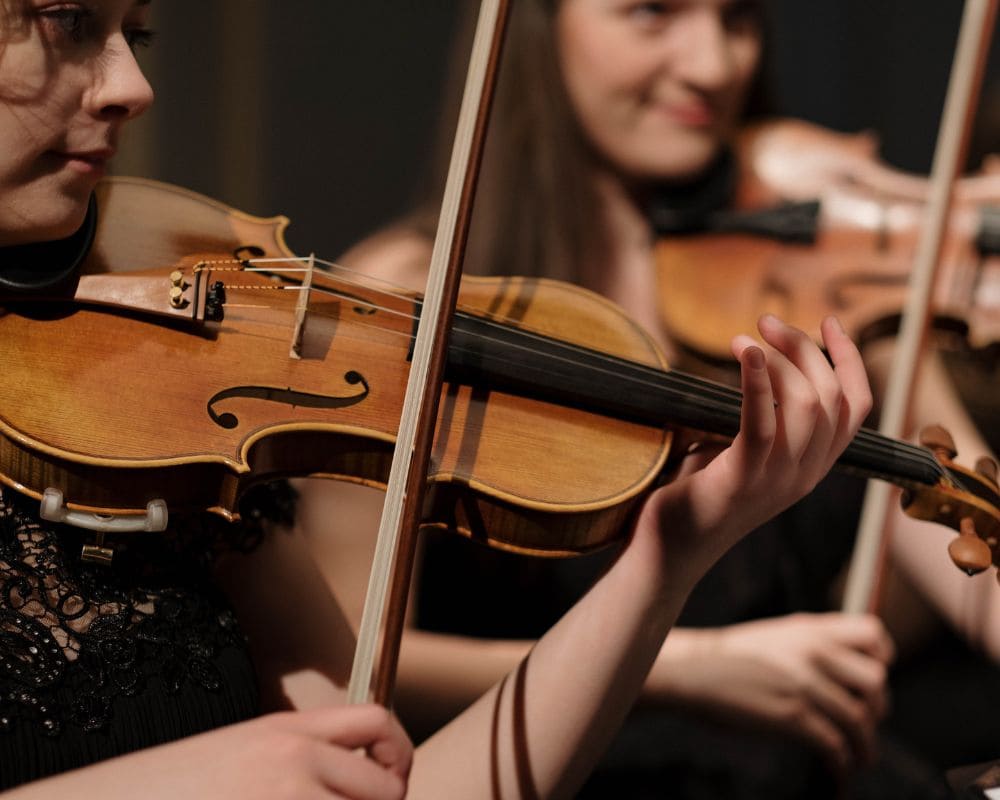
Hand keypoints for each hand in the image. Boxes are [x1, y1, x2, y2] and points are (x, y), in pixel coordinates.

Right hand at [9, 705, 411, 799]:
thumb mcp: (235, 757)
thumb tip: (350, 782)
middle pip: (386, 788)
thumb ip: (292, 760)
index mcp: (283, 731)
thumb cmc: (163, 793)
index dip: (397, 756)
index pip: (376, 722)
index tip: (390, 783)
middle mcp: (292, 761)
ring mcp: (284, 799)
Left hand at [637, 315, 872, 581]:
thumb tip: (754, 360)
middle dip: (803, 348)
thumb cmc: (695, 492)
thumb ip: (759, 415)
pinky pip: (763, 424)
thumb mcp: (739, 448)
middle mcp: (804, 474)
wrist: (666, 549)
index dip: (848, 361)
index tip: (829, 321)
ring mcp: (777, 481)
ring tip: (744, 338)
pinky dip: (757, 382)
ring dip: (779, 360)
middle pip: (830, 398)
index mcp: (810, 466)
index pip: (855, 408)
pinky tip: (744, 352)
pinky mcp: (742, 481)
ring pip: (805, 407)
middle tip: (765, 321)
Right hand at [659, 614, 893, 772]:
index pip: (873, 634)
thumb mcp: (778, 635)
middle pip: (875, 683)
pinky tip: (837, 769)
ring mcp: (805, 685)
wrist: (696, 672)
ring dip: (865, 747)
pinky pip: (835, 745)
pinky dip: (842, 762)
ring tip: (861, 758)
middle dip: (876, 709)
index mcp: (811, 629)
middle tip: (866, 724)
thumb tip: (849, 671)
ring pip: (859, 721)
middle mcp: (814, 653)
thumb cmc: (734, 658)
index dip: (883, 658)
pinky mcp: (793, 717)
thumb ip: (814, 644)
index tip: (873, 680)